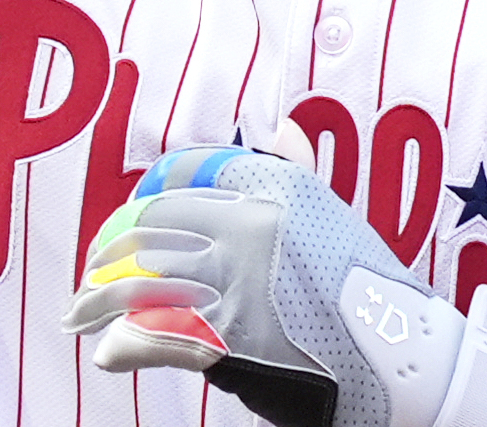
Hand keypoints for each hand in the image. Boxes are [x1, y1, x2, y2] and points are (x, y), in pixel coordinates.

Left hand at [62, 146, 486, 426]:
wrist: (405, 359)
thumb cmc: (370, 290)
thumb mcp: (335, 218)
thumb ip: (296, 173)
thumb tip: (280, 128)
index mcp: (273, 191)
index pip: (184, 180)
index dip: (144, 200)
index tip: (127, 219)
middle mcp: (249, 228)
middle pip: (153, 232)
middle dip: (110, 253)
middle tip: (91, 270)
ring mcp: (237, 284)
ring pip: (146, 285)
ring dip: (102, 302)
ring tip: (81, 313)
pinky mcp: (231, 339)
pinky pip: (162, 339)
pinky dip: (129, 348)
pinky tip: (110, 354)